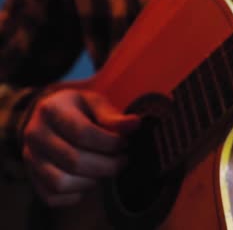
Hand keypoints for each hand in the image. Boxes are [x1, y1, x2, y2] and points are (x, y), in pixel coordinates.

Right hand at [22, 89, 139, 206]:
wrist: (50, 118)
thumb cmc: (79, 110)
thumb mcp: (95, 103)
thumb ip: (113, 116)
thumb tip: (134, 124)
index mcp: (52, 110)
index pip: (82, 133)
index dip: (110, 143)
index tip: (125, 144)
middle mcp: (35, 135)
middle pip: (74, 161)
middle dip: (107, 165)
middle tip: (122, 160)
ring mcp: (30, 158)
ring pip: (61, 183)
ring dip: (92, 180)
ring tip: (105, 169)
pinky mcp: (31, 178)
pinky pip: (53, 197)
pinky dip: (76, 194)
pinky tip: (89, 179)